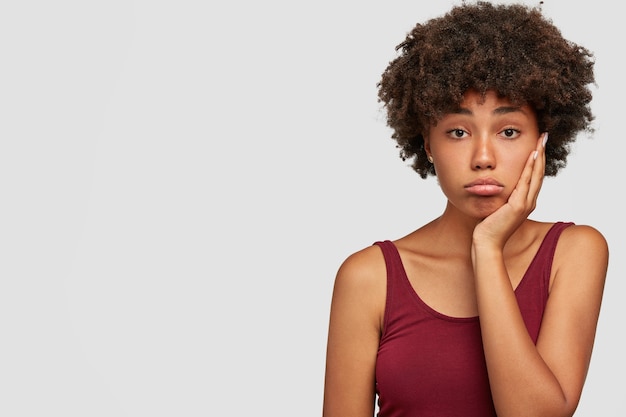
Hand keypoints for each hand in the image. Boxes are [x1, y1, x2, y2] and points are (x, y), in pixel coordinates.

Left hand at [472, 132, 547, 249]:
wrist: (486, 242)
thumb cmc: (487, 226)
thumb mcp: (496, 206)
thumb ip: (500, 195)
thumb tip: (493, 182)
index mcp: (525, 202)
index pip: (534, 177)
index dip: (538, 160)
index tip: (539, 144)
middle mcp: (529, 202)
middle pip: (539, 173)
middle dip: (542, 153)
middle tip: (544, 136)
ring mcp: (525, 204)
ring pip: (536, 175)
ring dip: (539, 157)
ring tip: (541, 141)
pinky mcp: (518, 206)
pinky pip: (526, 183)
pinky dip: (530, 168)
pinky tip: (532, 155)